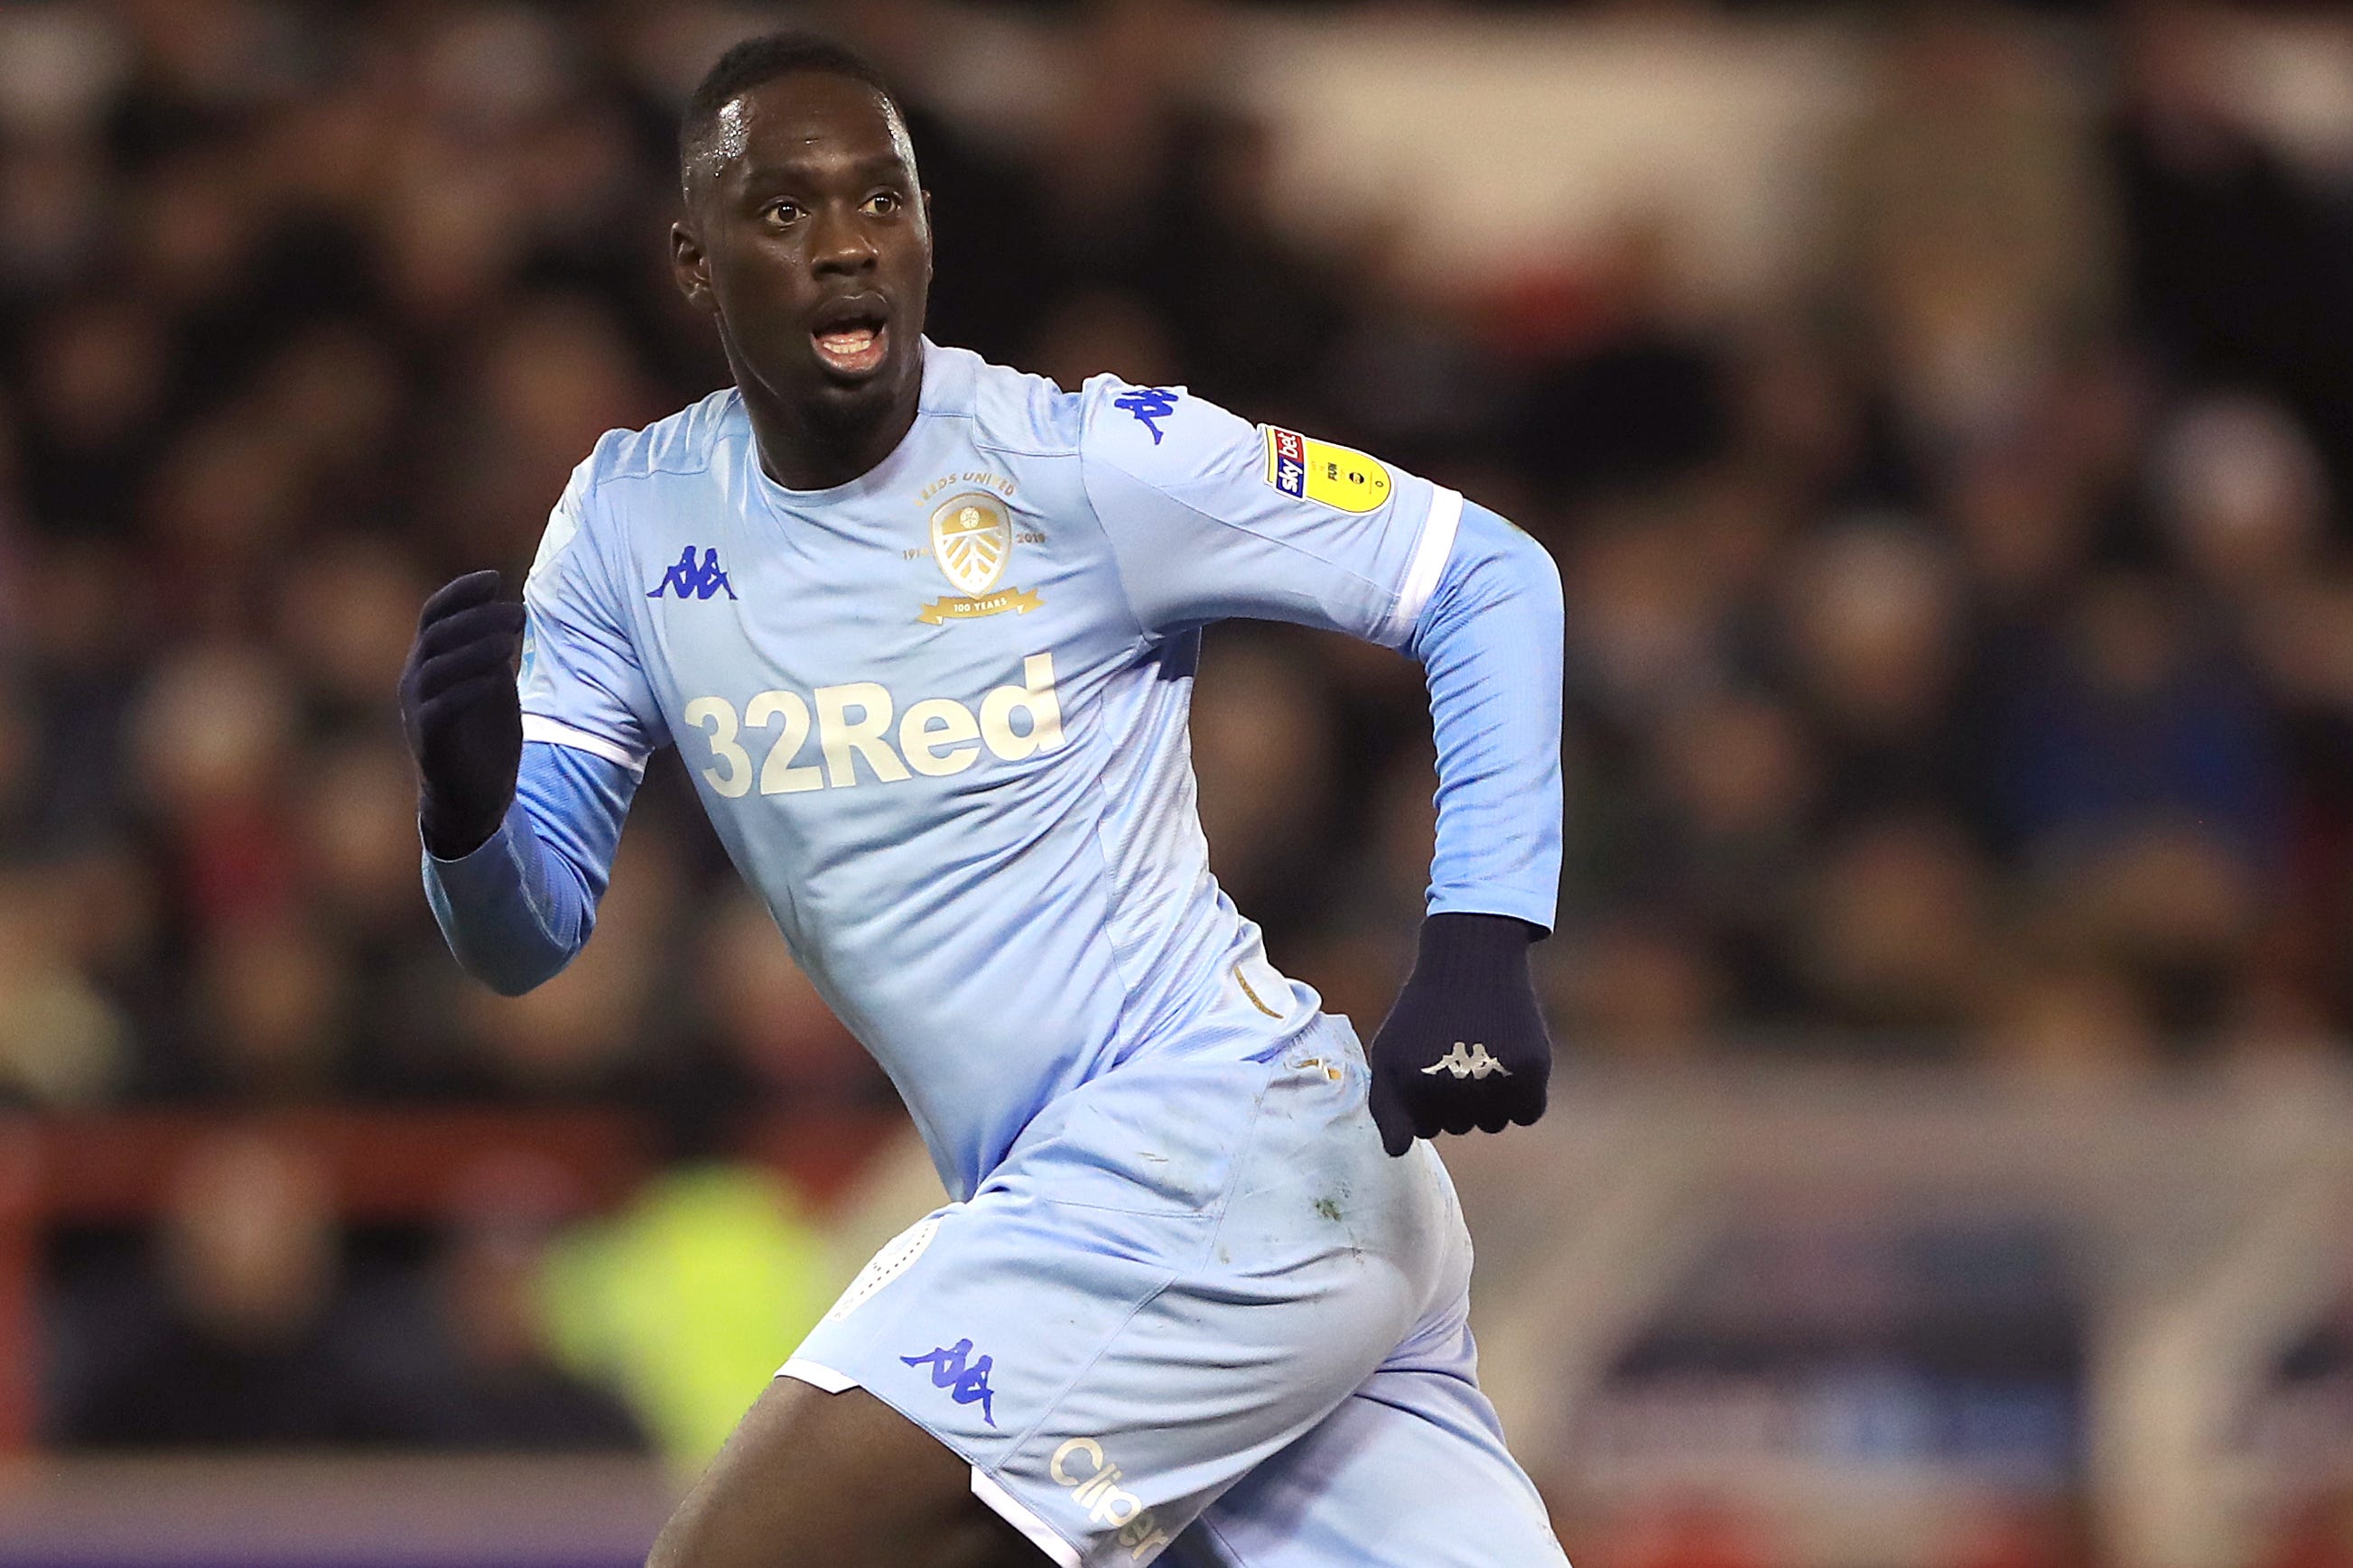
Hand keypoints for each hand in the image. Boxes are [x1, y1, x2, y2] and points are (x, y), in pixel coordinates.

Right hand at [399, 570, 524, 858]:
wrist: (475, 797)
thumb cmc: (484, 736)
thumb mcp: (494, 684)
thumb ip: (494, 651)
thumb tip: (510, 610)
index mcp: (431, 660)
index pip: (435, 613)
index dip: (461, 592)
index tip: (495, 578)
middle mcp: (416, 679)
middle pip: (436, 634)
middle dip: (476, 617)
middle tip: (518, 612)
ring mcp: (418, 710)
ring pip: (435, 668)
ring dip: (474, 649)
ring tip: (511, 640)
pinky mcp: (429, 741)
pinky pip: (440, 709)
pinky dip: (466, 690)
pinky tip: (495, 680)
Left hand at [1366, 913, 1551, 1156]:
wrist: (1472, 961)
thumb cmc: (1425, 1012)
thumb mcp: (1389, 1053)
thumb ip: (1385, 1108)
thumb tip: (1397, 1154)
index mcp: (1415, 1087)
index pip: (1426, 1129)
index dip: (1426, 1099)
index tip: (1428, 1064)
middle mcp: (1455, 1089)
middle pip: (1461, 1127)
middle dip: (1457, 1099)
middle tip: (1456, 1051)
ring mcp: (1496, 1081)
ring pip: (1494, 1124)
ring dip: (1489, 1100)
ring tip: (1480, 1054)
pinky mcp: (1532, 1071)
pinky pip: (1528, 1113)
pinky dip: (1522, 1096)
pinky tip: (1508, 1062)